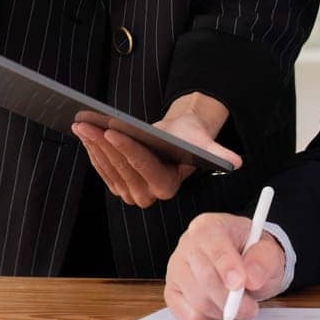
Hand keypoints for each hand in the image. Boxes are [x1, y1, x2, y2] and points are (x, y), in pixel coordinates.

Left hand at [74, 93, 241, 207]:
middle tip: (88, 124)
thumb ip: (217, 154)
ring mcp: (131, 193)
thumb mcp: (204, 143)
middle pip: (122, 168)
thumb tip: (236, 162)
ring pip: (108, 168)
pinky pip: (103, 169)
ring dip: (93, 146)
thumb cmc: (189, 139)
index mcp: (168, 187)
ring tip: (83, 124)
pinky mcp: (119, 186)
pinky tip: (85, 134)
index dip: (127, 149)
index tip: (112, 130)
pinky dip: (93, 151)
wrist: (177, 142)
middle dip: (103, 144)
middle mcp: (148, 196)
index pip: (144, 167)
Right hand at [165, 212, 286, 319]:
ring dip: (223, 310)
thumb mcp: (268, 251)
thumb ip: (263, 259)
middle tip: (250, 308)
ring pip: (197, 299)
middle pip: (204, 277)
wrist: (246, 266)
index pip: (212, 243)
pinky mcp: (173, 293)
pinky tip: (221, 308)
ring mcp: (177, 269)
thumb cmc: (254, 255)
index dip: (226, 265)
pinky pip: (189, 315)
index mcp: (209, 225)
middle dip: (230, 298)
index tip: (240, 283)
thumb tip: (252, 278)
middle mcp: (187, 244)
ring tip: (239, 306)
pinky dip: (209, 318)